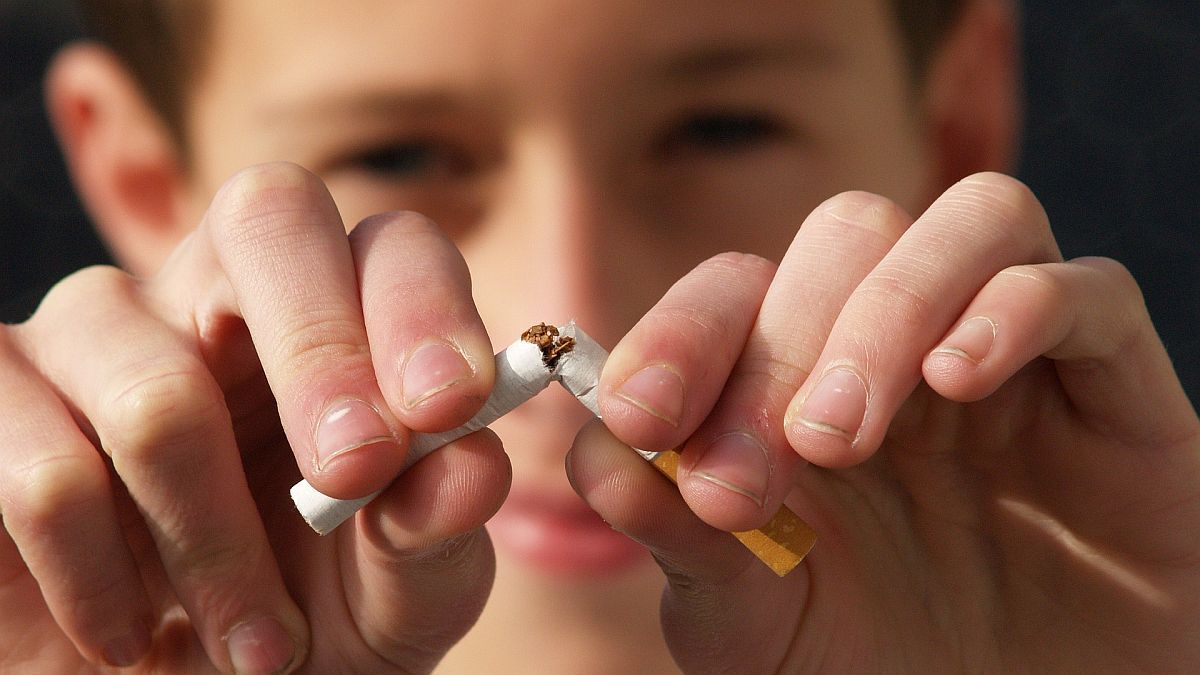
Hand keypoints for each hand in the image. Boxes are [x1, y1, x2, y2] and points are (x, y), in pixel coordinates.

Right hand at [0, 163, 506, 671]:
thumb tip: (471, 465)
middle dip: (323, 354)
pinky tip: (134, 633)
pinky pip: (45, 471)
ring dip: (220, 548)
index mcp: (339, 313)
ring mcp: (94, 334)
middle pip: (266, 218)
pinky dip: (104, 581)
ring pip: (158, 391)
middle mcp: (215, 293)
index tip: (447, 404)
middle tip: (353, 476)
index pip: (388, 245)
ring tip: (261, 644)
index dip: (421, 308)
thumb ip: (440, 523)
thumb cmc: (313, 619)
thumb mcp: (405, 588)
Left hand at [567, 172, 1199, 671]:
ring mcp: (1015, 357)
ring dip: (884, 310)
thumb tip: (594, 457)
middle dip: (779, 346)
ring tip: (836, 436)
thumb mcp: (752, 621)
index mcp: (807, 381)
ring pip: (968, 223)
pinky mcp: (1115, 390)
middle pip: (847, 237)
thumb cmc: (873, 670)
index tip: (638, 420)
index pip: (737, 293)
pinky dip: (1014, 310)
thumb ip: (680, 538)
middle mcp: (908, 346)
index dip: (680, 336)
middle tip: (750, 477)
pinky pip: (1087, 293)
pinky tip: (957, 378)